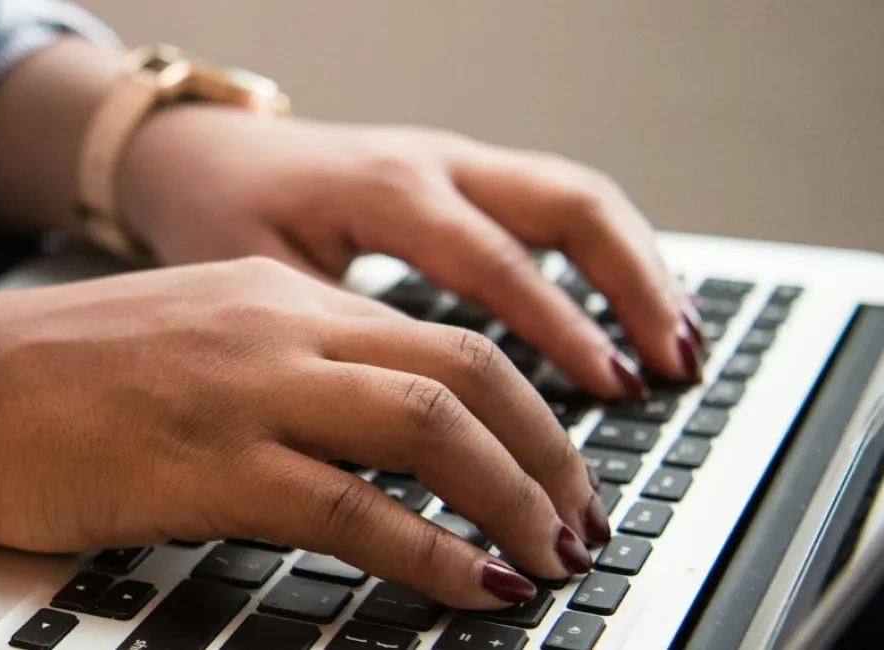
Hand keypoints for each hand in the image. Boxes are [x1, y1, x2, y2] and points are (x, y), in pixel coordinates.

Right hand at [0, 258, 611, 608]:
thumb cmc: (50, 377)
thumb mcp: (192, 340)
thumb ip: (287, 367)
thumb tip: (382, 432)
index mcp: (279, 294)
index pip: (444, 337)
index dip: (526, 408)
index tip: (558, 468)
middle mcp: (278, 326)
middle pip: (466, 371)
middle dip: (549, 453)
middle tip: (582, 519)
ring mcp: (245, 391)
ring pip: (430, 427)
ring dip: (514, 498)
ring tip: (551, 556)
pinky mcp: (205, 465)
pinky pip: (353, 508)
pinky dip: (433, 553)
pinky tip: (475, 587)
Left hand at [118, 108, 706, 397]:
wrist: (200, 154)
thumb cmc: (222, 218)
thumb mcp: (263, 282)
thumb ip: (341, 343)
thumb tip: (414, 431)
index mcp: (387, 189)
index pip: (496, 260)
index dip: (561, 326)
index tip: (612, 385)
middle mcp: (436, 164)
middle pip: (568, 205)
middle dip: (633, 286)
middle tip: (676, 365)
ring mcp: (457, 163)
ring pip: (577, 198)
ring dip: (638, 269)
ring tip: (683, 346)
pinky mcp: (465, 177)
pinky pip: (557, 205)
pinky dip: (609, 257)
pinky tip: (639, 310)